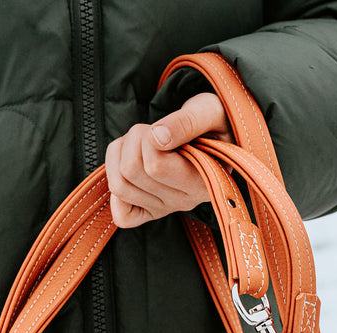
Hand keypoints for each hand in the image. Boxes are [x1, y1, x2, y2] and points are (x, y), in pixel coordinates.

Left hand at [105, 92, 231, 227]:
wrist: (219, 136)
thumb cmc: (214, 123)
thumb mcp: (208, 111)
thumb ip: (186, 122)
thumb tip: (157, 137)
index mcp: (203, 182)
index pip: (155, 166)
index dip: (148, 138)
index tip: (165, 128)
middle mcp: (185, 201)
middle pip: (131, 172)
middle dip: (133, 140)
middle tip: (152, 132)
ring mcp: (168, 208)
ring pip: (119, 186)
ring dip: (120, 155)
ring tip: (142, 145)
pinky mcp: (153, 211)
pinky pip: (122, 216)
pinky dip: (117, 189)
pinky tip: (129, 169)